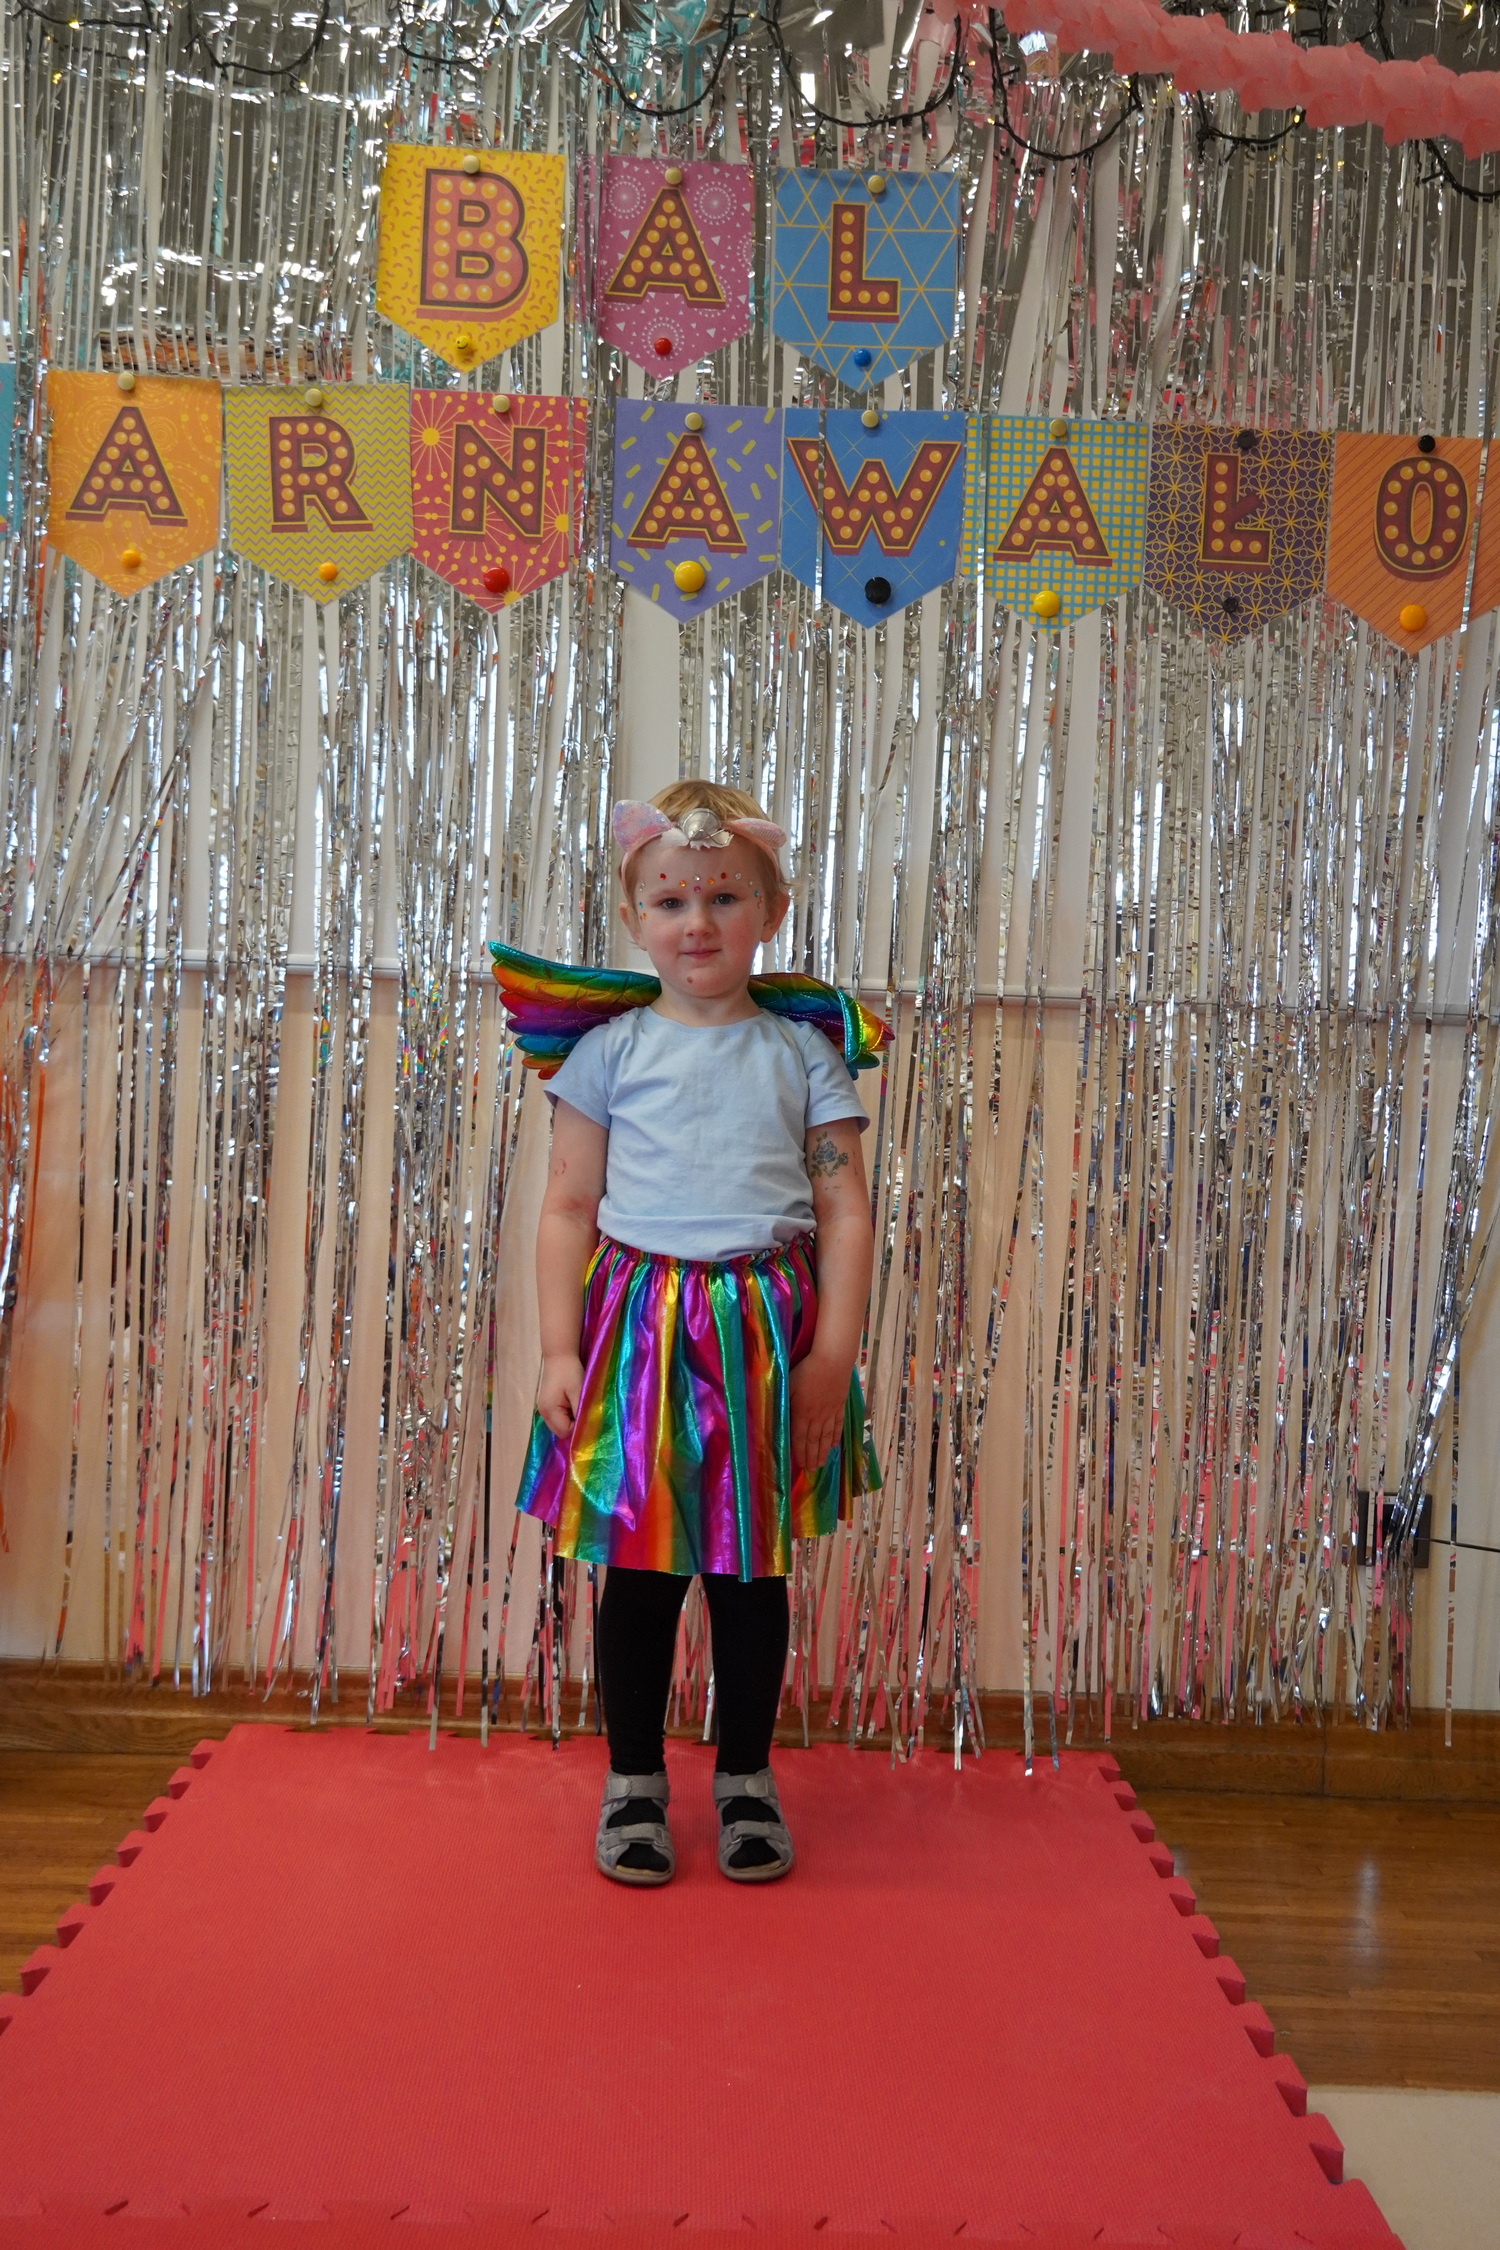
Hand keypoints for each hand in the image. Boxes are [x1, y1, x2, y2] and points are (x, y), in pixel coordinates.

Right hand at [538, 1353, 583, 1438]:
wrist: (559, 1356)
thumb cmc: (570, 1372)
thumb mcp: (578, 1391)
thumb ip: (581, 1411)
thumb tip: (587, 1427)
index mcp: (550, 1411)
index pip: (565, 1432)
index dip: (578, 1427)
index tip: (587, 1414)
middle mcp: (543, 1413)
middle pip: (560, 1432)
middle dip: (573, 1426)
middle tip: (583, 1411)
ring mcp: (543, 1410)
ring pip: (559, 1426)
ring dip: (570, 1421)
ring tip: (577, 1405)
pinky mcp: (546, 1405)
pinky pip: (558, 1419)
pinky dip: (566, 1416)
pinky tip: (572, 1404)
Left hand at [789, 1349, 850, 1474]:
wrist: (832, 1362)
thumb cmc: (806, 1370)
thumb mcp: (787, 1384)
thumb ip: (783, 1401)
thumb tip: (776, 1415)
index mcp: (801, 1413)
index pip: (799, 1437)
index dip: (799, 1452)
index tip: (799, 1465)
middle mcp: (816, 1417)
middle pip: (813, 1441)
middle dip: (811, 1457)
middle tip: (811, 1471)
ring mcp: (830, 1413)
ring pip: (826, 1437)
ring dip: (823, 1452)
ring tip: (821, 1464)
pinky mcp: (839, 1406)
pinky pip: (838, 1426)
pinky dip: (835, 1437)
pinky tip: (834, 1446)